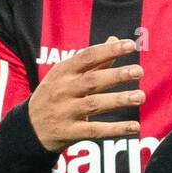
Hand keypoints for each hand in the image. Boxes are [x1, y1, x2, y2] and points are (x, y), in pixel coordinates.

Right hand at [28, 36, 144, 152]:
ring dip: (119, 100)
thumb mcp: (67, 75)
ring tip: (141, 96)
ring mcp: (65, 112)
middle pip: (92, 81)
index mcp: (62, 72)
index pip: (87, 57)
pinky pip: (95, 131)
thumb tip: (116, 39)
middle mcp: (62, 90)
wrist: (30, 128)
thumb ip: (94, 60)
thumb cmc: (56, 95)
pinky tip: (135, 127)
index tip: (130, 45)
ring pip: (94, 105)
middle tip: (139, 71)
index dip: (108, 50)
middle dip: (116, 75)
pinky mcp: (69, 133)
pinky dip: (115, 129)